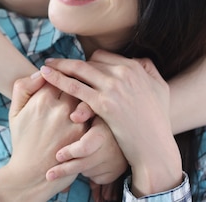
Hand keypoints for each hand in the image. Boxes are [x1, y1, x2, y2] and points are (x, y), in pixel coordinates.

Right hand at [0, 73, 86, 200]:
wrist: (32, 173)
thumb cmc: (23, 139)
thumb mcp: (15, 111)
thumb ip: (23, 87)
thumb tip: (41, 71)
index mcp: (42, 99)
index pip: (60, 73)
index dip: (63, 73)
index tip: (63, 76)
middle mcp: (60, 108)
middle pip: (76, 82)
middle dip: (77, 81)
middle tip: (78, 84)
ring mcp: (75, 122)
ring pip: (88, 96)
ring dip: (86, 95)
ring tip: (81, 100)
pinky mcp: (86, 135)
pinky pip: (95, 113)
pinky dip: (94, 109)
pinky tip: (91, 111)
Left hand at [41, 51, 182, 196]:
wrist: (155, 148)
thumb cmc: (157, 122)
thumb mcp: (160, 89)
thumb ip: (149, 70)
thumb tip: (139, 60)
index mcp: (135, 67)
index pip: (101, 57)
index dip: (86, 63)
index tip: (74, 68)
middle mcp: (124, 73)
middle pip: (88, 63)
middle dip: (69, 63)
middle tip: (52, 62)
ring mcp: (114, 87)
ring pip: (79, 70)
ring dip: (59, 66)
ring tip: (45, 66)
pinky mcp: (104, 104)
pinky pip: (76, 87)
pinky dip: (58, 79)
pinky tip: (45, 76)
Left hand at [46, 116, 126, 184]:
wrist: (126, 131)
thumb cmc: (102, 118)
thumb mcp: (95, 109)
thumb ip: (84, 109)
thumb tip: (74, 117)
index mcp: (104, 132)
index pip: (85, 147)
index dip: (70, 152)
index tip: (57, 156)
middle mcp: (112, 149)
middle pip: (83, 165)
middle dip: (65, 170)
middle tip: (50, 174)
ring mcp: (115, 163)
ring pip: (88, 172)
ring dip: (78, 168)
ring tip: (72, 159)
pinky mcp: (116, 173)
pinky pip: (96, 178)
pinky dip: (89, 173)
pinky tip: (87, 163)